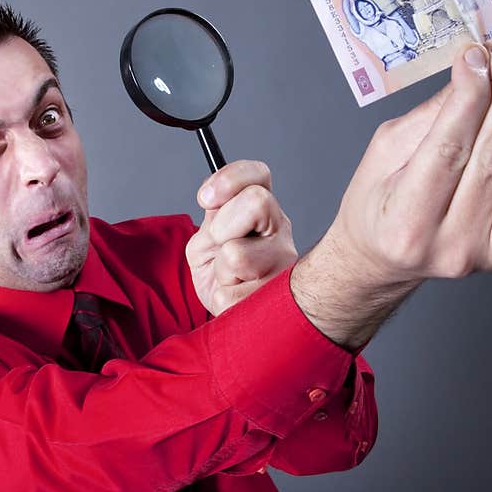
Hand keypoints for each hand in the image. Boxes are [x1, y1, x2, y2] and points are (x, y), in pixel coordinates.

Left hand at [186, 160, 296, 315]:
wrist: (233, 317)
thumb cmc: (221, 271)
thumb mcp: (210, 237)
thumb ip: (214, 215)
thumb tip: (210, 197)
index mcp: (264, 211)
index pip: (259, 175)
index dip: (231, 178)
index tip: (205, 198)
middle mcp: (281, 232)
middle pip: (258, 201)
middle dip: (223, 225)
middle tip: (220, 245)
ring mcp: (285, 265)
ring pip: (237, 253)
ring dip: (221, 269)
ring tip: (230, 278)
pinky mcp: (278, 300)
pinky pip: (230, 293)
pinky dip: (222, 298)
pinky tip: (237, 297)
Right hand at [293, 42, 491, 346]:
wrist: (378, 259)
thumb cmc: (375, 205)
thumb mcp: (384, 153)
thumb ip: (432, 116)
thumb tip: (475, 71)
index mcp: (406, 220)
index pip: (450, 147)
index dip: (470, 93)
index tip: (475, 55)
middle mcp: (450, 244)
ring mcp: (484, 257)